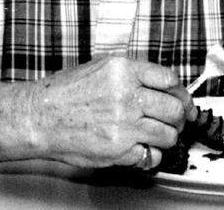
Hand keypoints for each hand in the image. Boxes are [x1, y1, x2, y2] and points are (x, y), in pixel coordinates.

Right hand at [24, 55, 189, 169]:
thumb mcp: (100, 67)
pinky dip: (150, 155)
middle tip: (174, 121)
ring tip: (153, 135)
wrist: (41, 116)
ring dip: (165, 137)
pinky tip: (139, 148)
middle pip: (174, 109)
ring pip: (168, 134)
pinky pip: (152, 156)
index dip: (180, 93)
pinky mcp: (120, 148)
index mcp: (122, 70)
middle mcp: (126, 94)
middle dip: (178, 118)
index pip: (169, 79)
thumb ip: (130, 74)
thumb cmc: (65, 92)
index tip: (182, 101)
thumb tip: (161, 86)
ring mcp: (125, 123)